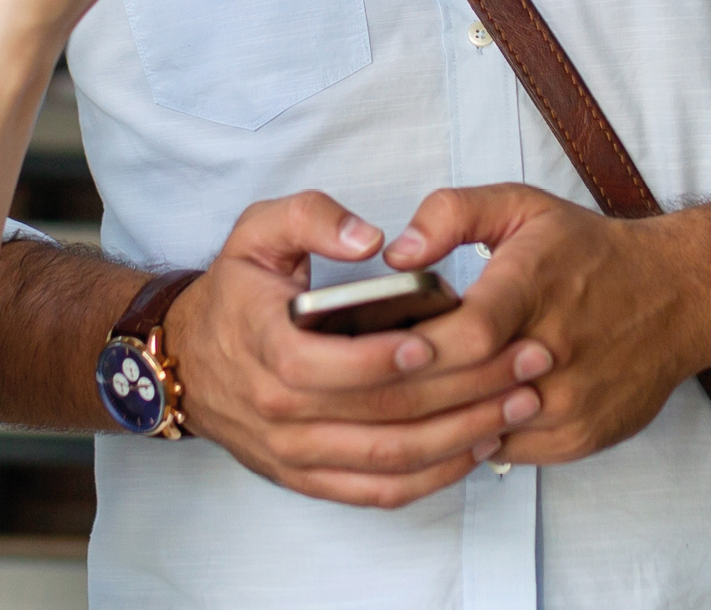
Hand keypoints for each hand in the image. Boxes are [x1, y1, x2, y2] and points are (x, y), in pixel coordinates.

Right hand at [163, 191, 549, 507]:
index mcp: (265, 346)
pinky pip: (380, 492)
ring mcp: (295, 454)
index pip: (330, 364)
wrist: (186, 364)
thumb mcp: (256, 233)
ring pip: (391, 460)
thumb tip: (369, 238)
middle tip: (525, 362)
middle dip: (464, 389)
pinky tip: (478, 447)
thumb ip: (311, 217)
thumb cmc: (235, 294)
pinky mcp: (310, 480)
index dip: (387, 358)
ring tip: (520, 403)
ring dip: (463, 436)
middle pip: (381, 413)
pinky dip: (434, 477)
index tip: (442, 339)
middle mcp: (279, 411)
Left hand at [380, 186, 710, 470]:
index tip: (379, 348)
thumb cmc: (589, 252)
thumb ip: (450, 214)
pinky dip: (471, 435)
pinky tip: (453, 413)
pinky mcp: (581, 436)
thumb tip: (396, 255)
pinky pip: (503, 450)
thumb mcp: (521, 206)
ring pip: (480, 429)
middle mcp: (558, 350)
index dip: (417, 349)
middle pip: (465, 390)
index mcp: (536, 285)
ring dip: (435, 420)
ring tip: (400, 402)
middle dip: (407, 391)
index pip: (469, 334)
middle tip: (366, 383)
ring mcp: (572, 401)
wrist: (678, 297)